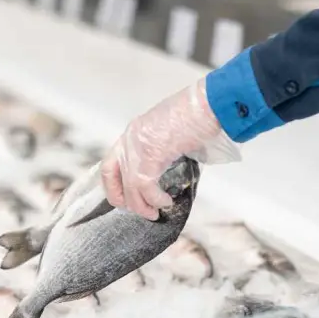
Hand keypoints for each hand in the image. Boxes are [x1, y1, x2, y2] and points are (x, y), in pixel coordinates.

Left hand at [100, 78, 237, 219]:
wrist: (208, 104)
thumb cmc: (198, 114)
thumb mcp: (172, 132)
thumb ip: (163, 151)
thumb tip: (168, 171)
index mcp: (134, 132)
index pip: (109, 164)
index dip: (113, 186)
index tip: (123, 200)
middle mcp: (131, 139)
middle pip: (114, 178)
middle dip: (125, 201)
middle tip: (142, 212)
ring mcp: (138, 146)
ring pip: (130, 186)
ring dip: (142, 206)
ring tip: (155, 213)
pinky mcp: (151, 154)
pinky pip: (146, 186)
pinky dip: (155, 199)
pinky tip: (166, 201)